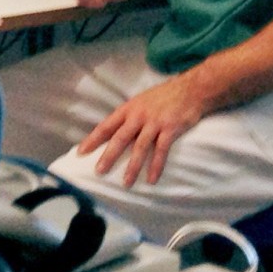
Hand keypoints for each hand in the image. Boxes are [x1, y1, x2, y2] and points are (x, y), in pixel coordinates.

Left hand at [76, 75, 211, 187]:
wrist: (191, 89)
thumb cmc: (164, 96)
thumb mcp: (141, 101)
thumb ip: (129, 116)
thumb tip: (115, 133)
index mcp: (128, 109)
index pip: (106, 125)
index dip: (93, 139)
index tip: (81, 152)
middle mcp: (138, 115)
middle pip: (120, 138)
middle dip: (108, 156)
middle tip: (99, 171)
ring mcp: (155, 122)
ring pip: (139, 147)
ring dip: (132, 166)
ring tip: (126, 182)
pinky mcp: (170, 129)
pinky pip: (161, 151)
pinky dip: (155, 166)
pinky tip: (151, 179)